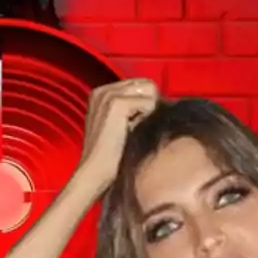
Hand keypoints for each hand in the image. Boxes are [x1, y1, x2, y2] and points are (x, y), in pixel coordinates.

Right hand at [74, 78, 159, 192]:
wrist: (96, 173)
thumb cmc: (110, 156)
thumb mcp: (119, 125)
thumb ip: (134, 108)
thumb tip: (161, 100)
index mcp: (101, 93)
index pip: (140, 85)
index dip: (147, 104)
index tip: (134, 125)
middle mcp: (103, 90)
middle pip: (147, 84)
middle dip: (149, 105)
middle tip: (136, 128)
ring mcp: (108, 95)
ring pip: (150, 91)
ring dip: (148, 112)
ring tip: (133, 130)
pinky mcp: (117, 103)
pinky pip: (150, 103)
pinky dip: (146, 120)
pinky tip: (131, 133)